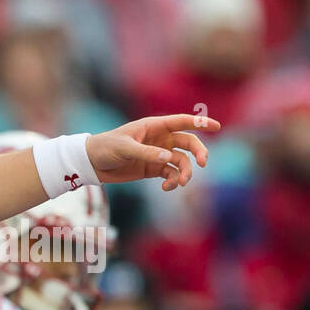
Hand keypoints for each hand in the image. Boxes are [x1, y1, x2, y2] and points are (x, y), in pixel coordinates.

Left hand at [86, 114, 217, 190]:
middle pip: (188, 143)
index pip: (182, 122)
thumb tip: (168, 158)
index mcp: (154, 126)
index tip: (217, 126)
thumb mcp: (124, 148)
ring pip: (182, 162)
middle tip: (203, 164)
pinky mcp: (153, 169)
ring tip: (180, 183)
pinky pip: (171, 175)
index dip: (201, 123)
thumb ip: (146, 153)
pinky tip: (166, 187)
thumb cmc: (106, 148)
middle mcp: (160, 139)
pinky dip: (173, 181)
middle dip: (198, 153)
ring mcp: (158, 154)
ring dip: (185, 173)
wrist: (92, 163)